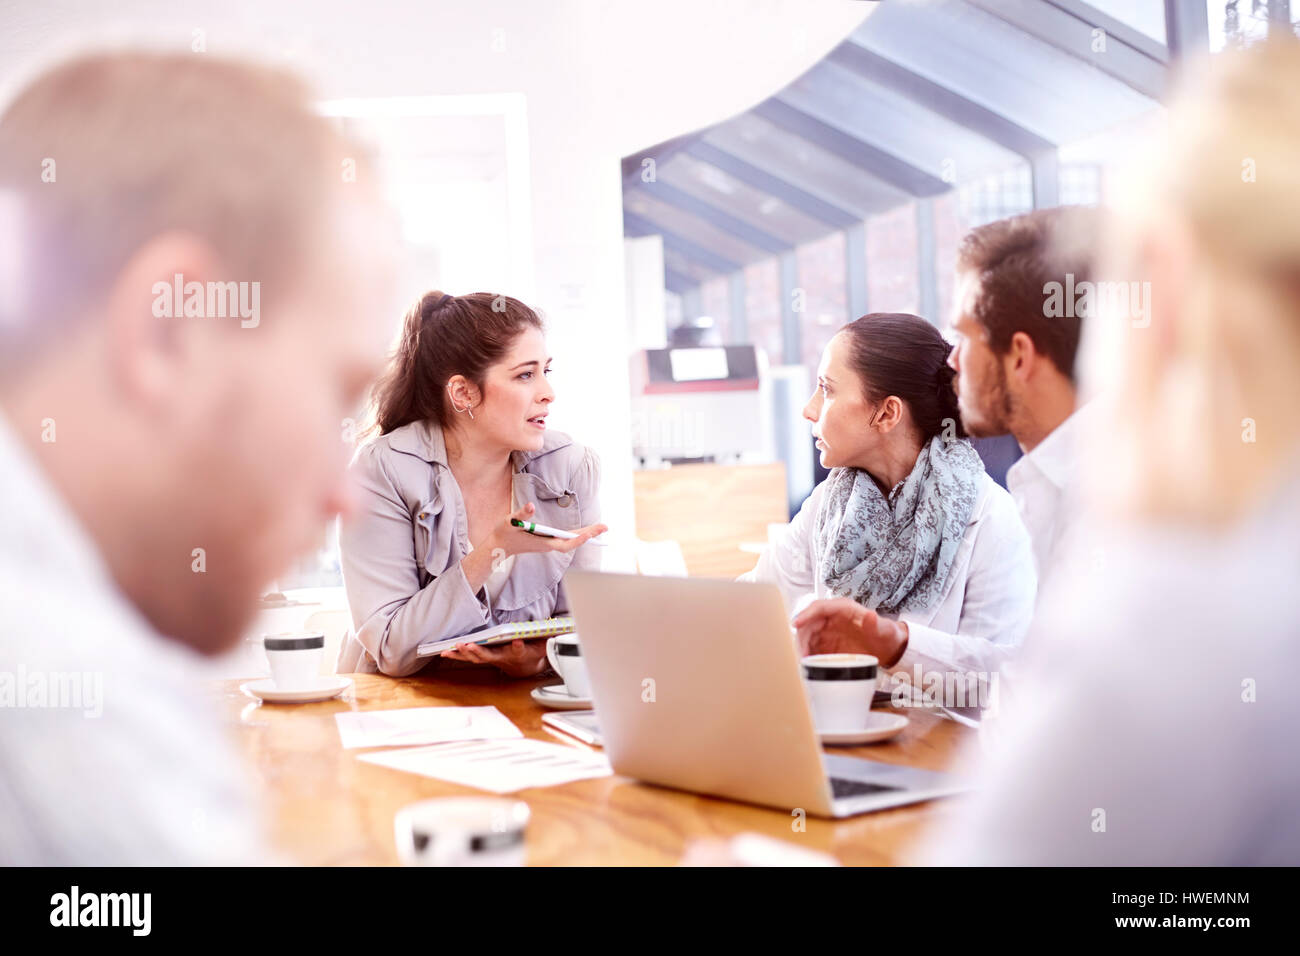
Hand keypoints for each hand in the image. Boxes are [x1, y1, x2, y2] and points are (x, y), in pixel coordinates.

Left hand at [440, 638, 548, 677]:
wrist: (525, 667)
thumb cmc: (533, 653)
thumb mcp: (545, 646)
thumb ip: (549, 639)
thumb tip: (561, 629)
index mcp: (520, 654)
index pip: (520, 650)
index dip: (519, 647)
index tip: (518, 642)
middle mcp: (503, 658)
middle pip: (490, 656)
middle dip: (479, 652)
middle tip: (470, 646)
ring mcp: (491, 659)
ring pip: (476, 657)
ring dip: (464, 653)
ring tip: (454, 648)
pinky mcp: (483, 657)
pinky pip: (468, 657)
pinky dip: (456, 654)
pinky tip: (445, 652)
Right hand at [491, 501, 607, 558]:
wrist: (498, 546)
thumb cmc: (504, 533)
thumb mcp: (510, 521)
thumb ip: (521, 514)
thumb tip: (531, 506)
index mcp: (543, 543)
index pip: (565, 543)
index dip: (578, 539)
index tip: (591, 534)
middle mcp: (548, 545)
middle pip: (572, 542)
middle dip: (589, 535)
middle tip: (605, 528)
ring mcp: (548, 544)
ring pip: (570, 541)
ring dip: (585, 535)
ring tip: (599, 528)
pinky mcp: (546, 542)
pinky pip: (566, 540)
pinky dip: (576, 535)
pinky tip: (583, 531)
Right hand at [791, 597, 908, 666]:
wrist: (889, 648)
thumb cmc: (886, 634)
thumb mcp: (885, 629)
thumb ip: (876, 623)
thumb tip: (870, 615)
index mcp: (843, 608)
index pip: (819, 607)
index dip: (806, 614)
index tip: (796, 624)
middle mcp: (832, 617)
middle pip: (809, 623)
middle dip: (802, 637)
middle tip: (801, 653)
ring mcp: (828, 631)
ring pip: (807, 636)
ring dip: (802, 648)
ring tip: (804, 661)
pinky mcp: (827, 644)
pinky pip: (812, 648)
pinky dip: (808, 655)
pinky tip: (808, 664)